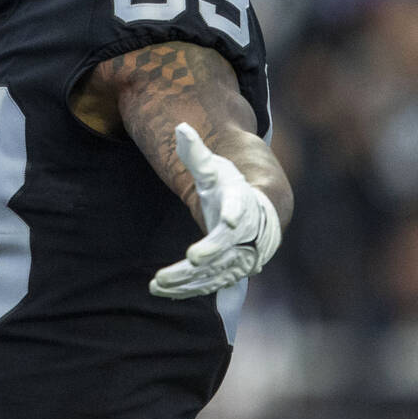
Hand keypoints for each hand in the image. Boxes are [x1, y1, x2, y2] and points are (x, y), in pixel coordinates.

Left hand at [149, 123, 280, 298]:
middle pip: (228, 247)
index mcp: (242, 205)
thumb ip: (196, 153)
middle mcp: (246, 235)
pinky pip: (209, 284)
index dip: (235, 212)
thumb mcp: (214, 169)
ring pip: (216, 272)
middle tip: (190, 259)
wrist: (257, 214)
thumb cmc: (232, 187)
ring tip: (159, 282)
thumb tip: (181, 128)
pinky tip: (162, 290)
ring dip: (189, 280)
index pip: (240, 209)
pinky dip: (187, 289)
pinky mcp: (229, 273)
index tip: (228, 218)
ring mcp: (240, 257)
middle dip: (211, 254)